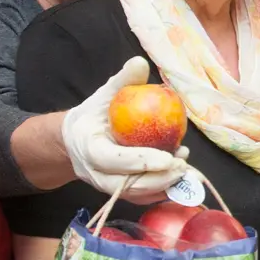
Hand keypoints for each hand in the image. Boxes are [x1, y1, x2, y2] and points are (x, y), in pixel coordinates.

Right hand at [63, 58, 193, 202]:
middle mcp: (95, 173)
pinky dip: (161, 190)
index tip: (167, 157)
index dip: (140, 161)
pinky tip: (180, 176)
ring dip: (163, 185)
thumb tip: (140, 62)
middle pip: (126, 185)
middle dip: (158, 179)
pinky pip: (140, 197)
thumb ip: (121, 81)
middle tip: (182, 164)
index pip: (112, 160)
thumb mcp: (103, 95)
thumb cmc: (94, 115)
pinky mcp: (118, 192)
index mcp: (88, 148)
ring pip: (135, 194)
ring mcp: (105, 186)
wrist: (75, 139)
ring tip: (185, 168)